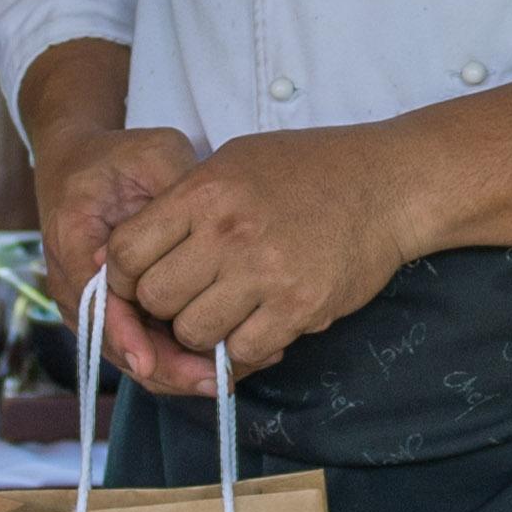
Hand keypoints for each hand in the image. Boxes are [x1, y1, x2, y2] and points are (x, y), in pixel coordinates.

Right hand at [38, 116, 206, 394]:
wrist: (78, 163)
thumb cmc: (118, 157)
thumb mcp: (152, 153)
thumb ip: (176, 186)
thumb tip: (212, 224)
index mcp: (73, 240)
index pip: (96, 303)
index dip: (128, 337)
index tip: (157, 362)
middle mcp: (72, 283)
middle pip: (115, 344)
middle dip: (166, 370)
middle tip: (220, 379)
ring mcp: (88, 303)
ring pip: (131, 354)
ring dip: (176, 371)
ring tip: (231, 373)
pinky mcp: (109, 310)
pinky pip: (141, 344)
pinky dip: (176, 357)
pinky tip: (219, 360)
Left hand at [103, 125, 423, 386]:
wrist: (388, 185)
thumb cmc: (310, 169)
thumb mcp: (235, 161)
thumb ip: (184, 202)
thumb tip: (134, 247)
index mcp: (203, 193)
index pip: (124, 252)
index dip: (122, 276)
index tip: (141, 281)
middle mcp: (227, 233)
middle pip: (154, 298)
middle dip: (162, 308)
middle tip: (188, 299)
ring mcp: (264, 273)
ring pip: (193, 332)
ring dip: (203, 331)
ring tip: (227, 312)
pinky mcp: (299, 306)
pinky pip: (243, 350)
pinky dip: (244, 346)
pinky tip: (261, 323)